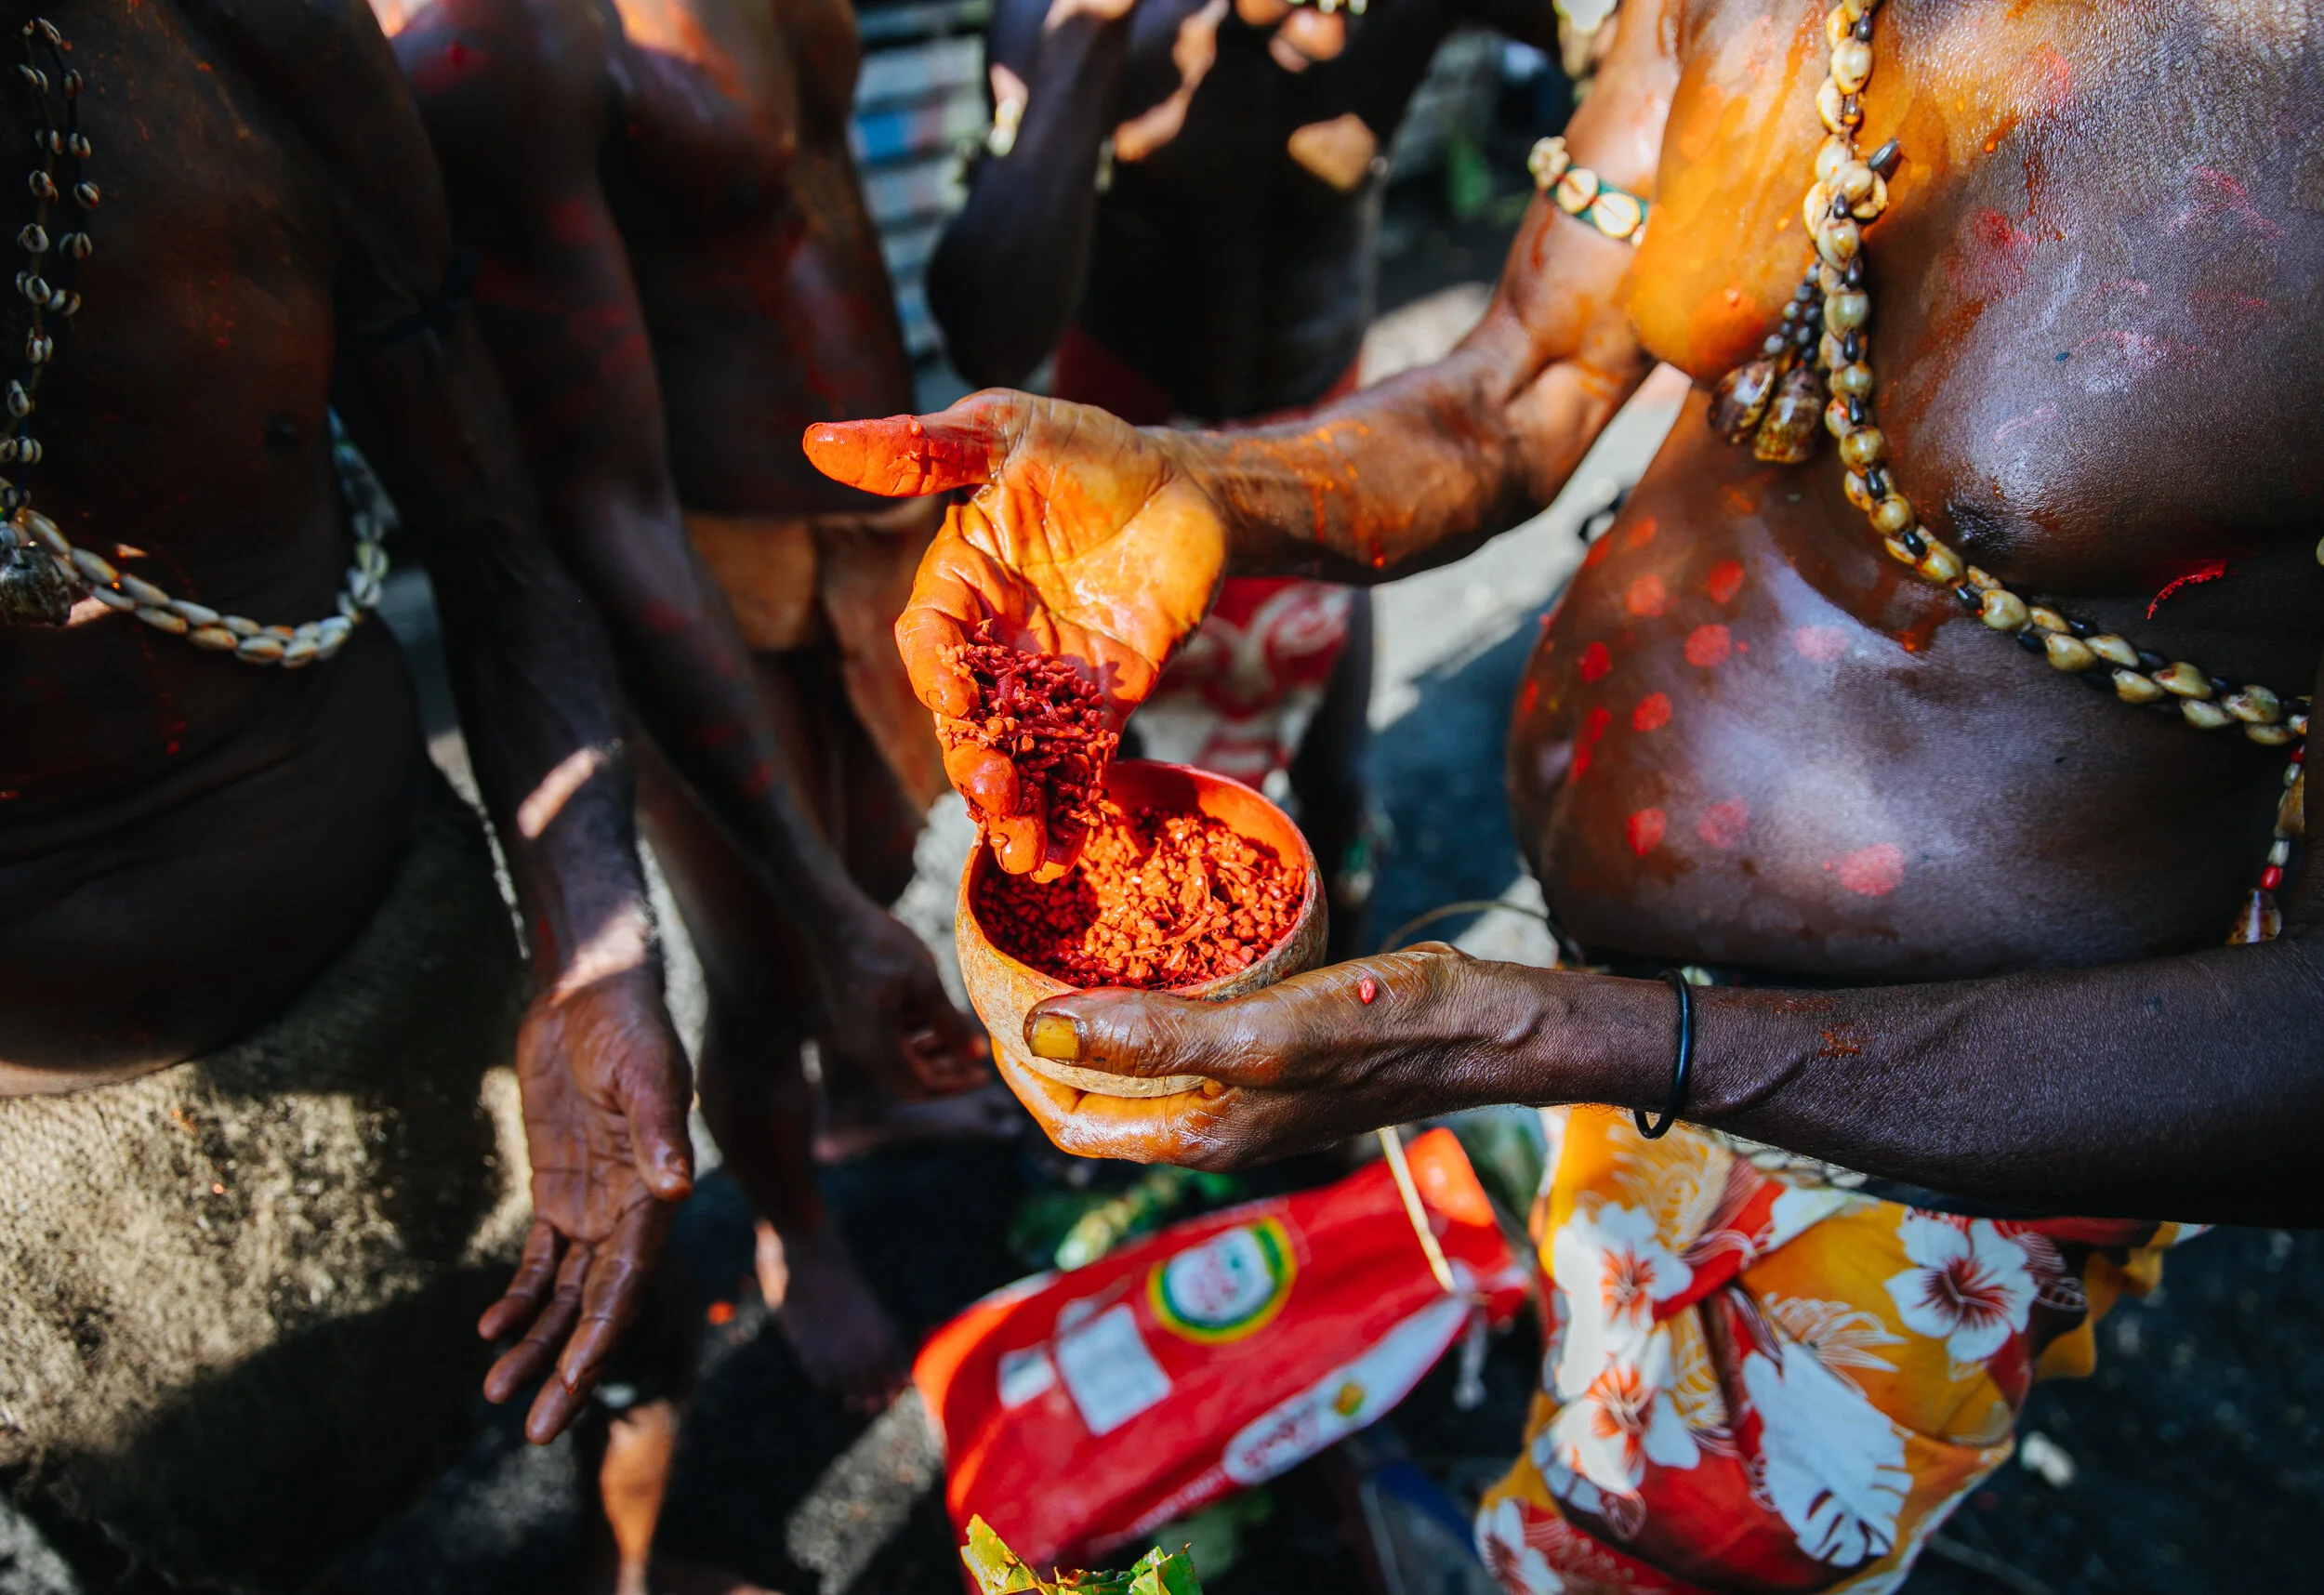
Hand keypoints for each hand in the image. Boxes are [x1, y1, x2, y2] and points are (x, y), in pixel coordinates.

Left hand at [482, 966, 695, 1441]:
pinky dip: (519, 1296)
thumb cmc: (627, 1023)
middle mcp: (628, 1210)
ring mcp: (592, 1203)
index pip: (628, 1282)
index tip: (572, 1382)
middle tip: (536, 1429)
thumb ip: (658, 1129)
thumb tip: (676, 1187)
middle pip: (596, 1306)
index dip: (600, 1336)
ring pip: (565, 1293)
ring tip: (497, 1394)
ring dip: (535, 1342)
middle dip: (567, 1366)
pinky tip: (489, 1330)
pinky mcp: (558, 1188)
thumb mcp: (644, 1070)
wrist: (590, 990)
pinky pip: (540, 1259)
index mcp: (655, 1194)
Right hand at [804, 392, 1227, 874]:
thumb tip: (819, 440)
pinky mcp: (1102, 706)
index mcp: (957, 584)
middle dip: (973, 760)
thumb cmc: (1091, 448)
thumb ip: (922, 449)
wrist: (1190, 486)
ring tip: (1020, 852)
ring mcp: (1045, 680)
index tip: (951, 693)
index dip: (933, 668)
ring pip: (1016, 754)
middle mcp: (992, 642)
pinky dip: (1068, 811)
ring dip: (1014, 806)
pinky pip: (1078, 766)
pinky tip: (1061, 857)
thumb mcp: (1006, 430)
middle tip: (989, 793)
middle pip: (966, 716)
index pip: (928, 637)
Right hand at [817, 903, 990, 1098]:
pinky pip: (890, 1038)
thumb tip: (976, 1056)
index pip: (920, 1086)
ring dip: (934, 1050)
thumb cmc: (881, 947)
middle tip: (979, 1058)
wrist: (834, 917)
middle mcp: (862, 1048)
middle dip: (948, 1068)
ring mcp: (856, 1032)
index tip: (985, 1075)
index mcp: (877, 1047)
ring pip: (901, 1057)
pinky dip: (916, 1032)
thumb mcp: (925, 983)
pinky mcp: (855, 1016)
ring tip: (963, 1032)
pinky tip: (937, 1013)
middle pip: (911, 1076)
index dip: (956, 1084)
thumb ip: (950, 1024)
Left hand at [1004, 945, 1525, 1168]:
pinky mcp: (1271, 1052)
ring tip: (1069, 946)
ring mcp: (1243, 1090)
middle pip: (1101, 1096)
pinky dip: (1157, 997)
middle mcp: (1213, 1123)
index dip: (1023, 1074)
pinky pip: (1189, 1033)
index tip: (994, 1001)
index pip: (1073, 1125)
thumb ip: (1150, 1040)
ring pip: (1143, 1063)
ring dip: (1101, 1016)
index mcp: (1199, 1137)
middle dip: (1053, 1041)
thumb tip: (1037, 1035)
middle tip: (1020, 961)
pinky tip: (1155, 945)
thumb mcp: (1258, 1034)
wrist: (1479, 1025)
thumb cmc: (1377, 1032)